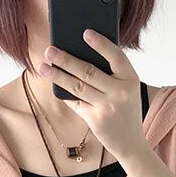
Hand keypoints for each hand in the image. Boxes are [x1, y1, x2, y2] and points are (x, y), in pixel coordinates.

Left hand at [40, 28, 146, 159]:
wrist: (131, 143)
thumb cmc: (126, 111)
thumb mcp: (128, 90)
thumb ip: (113, 75)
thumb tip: (80, 56)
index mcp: (131, 80)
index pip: (116, 56)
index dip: (101, 44)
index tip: (85, 33)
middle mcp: (120, 93)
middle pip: (89, 71)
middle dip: (66, 60)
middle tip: (50, 51)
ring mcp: (107, 107)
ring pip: (78, 86)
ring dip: (58, 75)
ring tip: (44, 66)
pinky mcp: (96, 120)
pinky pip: (76, 103)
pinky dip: (65, 94)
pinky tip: (55, 86)